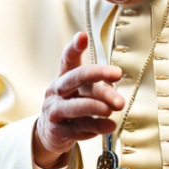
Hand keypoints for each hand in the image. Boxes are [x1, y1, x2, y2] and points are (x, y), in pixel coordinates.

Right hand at [33, 32, 124, 168]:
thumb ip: (100, 90)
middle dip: (95, 73)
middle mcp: (56, 90)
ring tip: (112, 109)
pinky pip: (76, 129)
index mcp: (64, 76)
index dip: (74, 47)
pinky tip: (108, 126)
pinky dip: (94, 127)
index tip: (82, 36)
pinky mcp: (56, 130)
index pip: (68, 59)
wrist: (52, 132)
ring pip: (74, 106)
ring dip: (95, 106)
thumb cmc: (73, 105)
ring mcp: (54, 110)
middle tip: (117, 74)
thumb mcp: (84, 93)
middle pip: (74, 78)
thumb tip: (117, 98)